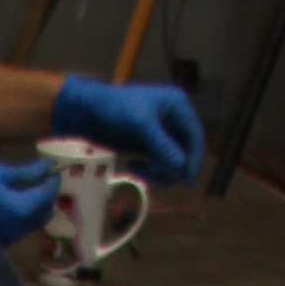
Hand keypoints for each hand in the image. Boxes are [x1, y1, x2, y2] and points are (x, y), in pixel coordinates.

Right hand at [0, 156, 60, 250]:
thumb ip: (25, 173)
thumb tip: (46, 168)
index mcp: (20, 209)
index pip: (47, 195)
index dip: (52, 181)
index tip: (52, 169)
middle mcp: (18, 229)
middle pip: (43, 214)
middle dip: (45, 197)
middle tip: (39, 181)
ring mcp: (7, 239)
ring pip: (30, 224)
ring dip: (32, 208)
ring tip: (23, 191)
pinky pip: (16, 230)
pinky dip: (19, 216)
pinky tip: (7, 204)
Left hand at [51, 76, 204, 182]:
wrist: (89, 114)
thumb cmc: (115, 108)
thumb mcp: (140, 123)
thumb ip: (161, 144)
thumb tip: (181, 166)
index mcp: (177, 105)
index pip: (195, 135)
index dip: (194, 158)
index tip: (187, 179)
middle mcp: (173, 119)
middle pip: (185, 152)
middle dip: (170, 167)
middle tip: (151, 173)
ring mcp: (162, 135)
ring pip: (172, 163)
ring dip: (157, 172)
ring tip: (137, 170)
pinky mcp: (149, 147)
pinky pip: (159, 167)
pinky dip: (148, 172)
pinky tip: (131, 167)